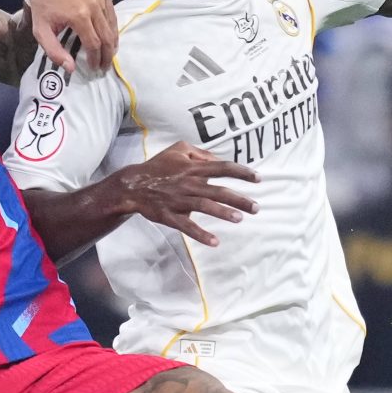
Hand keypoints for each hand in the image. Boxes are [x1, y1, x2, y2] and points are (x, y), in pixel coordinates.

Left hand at [23, 0, 117, 73]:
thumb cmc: (42, 3)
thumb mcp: (40, 30)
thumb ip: (54, 51)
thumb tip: (71, 68)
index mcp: (78, 15)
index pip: (93, 44)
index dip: (95, 59)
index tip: (94, 67)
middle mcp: (92, 4)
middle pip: (106, 37)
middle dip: (107, 55)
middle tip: (105, 66)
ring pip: (112, 25)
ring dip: (112, 42)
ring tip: (109, 53)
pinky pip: (112, 12)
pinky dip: (112, 26)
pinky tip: (109, 35)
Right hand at [114, 142, 259, 247]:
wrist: (133, 186)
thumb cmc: (158, 166)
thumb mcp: (178, 150)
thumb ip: (201, 153)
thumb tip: (218, 160)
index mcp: (193, 168)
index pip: (222, 168)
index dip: (241, 172)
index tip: (258, 179)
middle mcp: (189, 183)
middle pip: (218, 190)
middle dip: (239, 199)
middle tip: (256, 208)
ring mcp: (179, 200)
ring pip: (205, 206)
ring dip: (223, 213)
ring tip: (239, 219)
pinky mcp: (170, 215)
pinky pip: (187, 226)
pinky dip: (200, 234)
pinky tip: (215, 242)